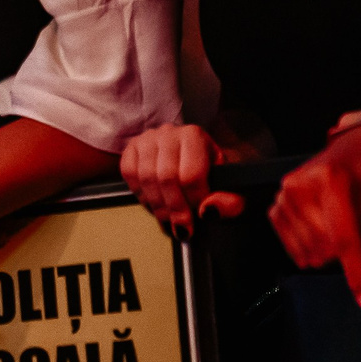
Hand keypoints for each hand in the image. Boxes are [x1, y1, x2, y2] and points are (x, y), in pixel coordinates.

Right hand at [120, 124, 244, 235]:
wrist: (196, 161)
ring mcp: (148, 139)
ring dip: (157, 206)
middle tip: (182, 228)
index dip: (194, 201)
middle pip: (166, 177)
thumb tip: (209, 211)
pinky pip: (129, 173)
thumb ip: (230, 201)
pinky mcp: (132, 148)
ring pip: (146, 178)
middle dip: (174, 209)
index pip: (190, 174)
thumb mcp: (230, 186)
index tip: (198, 217)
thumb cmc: (212, 173)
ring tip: (169, 219)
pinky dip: (140, 194)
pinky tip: (154, 202)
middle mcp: (169, 133)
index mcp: (195, 136)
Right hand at [269, 123, 360, 312]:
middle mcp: (301, 183)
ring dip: (328, 251)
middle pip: (325, 248)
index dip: (356, 273)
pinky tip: (321, 236)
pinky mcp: (276, 202)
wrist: (356, 152)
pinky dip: (307, 248)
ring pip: (307, 250)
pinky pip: (289, 244)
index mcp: (332, 179)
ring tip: (341, 228)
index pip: (343, 238)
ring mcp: (284, 193)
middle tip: (360, 233)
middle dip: (348, 254)